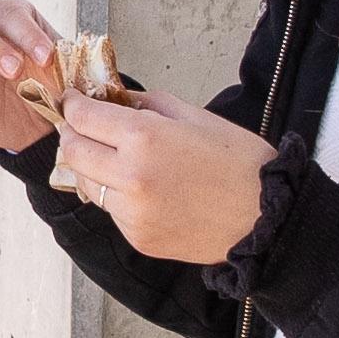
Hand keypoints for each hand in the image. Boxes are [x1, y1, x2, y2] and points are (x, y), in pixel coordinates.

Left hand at [48, 89, 273, 266]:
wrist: (267, 216)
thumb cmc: (239, 162)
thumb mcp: (194, 116)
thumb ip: (147, 105)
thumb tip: (117, 100)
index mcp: (143, 138)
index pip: (83, 117)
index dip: (73, 105)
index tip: (73, 101)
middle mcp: (129, 177)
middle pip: (73, 151)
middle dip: (71, 134)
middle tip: (80, 127)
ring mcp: (131, 212)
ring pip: (87, 184)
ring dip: (90, 167)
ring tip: (109, 158)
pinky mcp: (137, 237)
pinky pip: (111, 211)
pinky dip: (115, 196)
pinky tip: (139, 188)